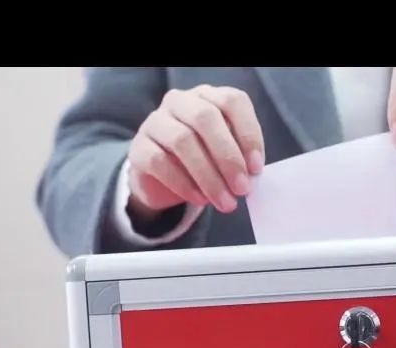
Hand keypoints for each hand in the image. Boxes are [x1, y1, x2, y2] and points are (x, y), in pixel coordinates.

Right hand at [127, 85, 264, 217]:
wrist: (163, 180)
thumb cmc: (203, 161)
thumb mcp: (225, 155)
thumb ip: (240, 159)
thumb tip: (251, 176)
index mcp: (208, 97)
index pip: (232, 101)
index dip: (248, 134)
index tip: (257, 168)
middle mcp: (180, 102)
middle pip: (206, 118)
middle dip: (228, 157)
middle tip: (242, 188)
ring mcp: (155, 121)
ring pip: (182, 140)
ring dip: (209, 176)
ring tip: (225, 201)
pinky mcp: (138, 147)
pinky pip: (159, 162)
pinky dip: (184, 184)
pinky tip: (200, 199)